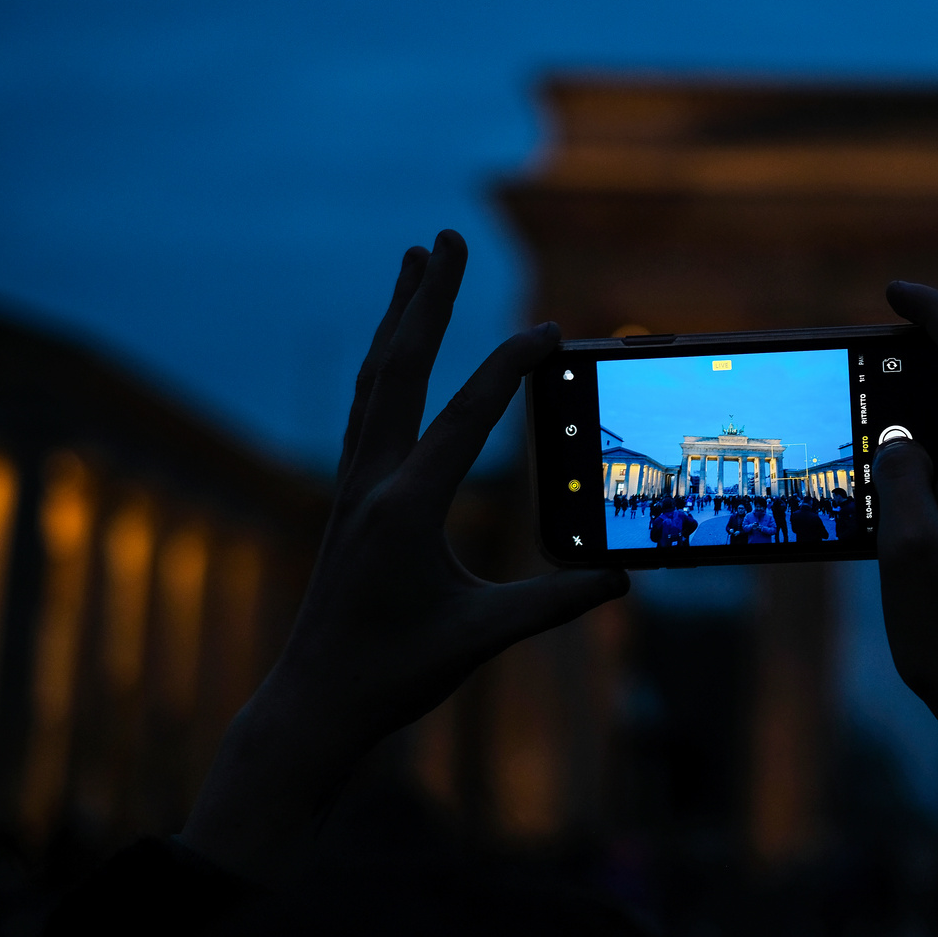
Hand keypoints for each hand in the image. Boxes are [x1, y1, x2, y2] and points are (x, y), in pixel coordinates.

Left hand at [181, 231, 626, 879]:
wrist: (315, 702)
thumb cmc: (396, 673)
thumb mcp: (482, 638)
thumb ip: (554, 604)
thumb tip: (622, 579)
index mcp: (405, 507)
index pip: (466, 417)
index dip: (510, 369)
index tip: (548, 329)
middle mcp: (371, 481)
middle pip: (399, 367)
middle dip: (427, 298)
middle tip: (448, 235)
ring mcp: (353, 484)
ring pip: (375, 378)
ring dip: (399, 316)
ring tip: (416, 260)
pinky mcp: (350, 495)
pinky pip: (367, 406)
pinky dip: (386, 360)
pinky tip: (397, 346)